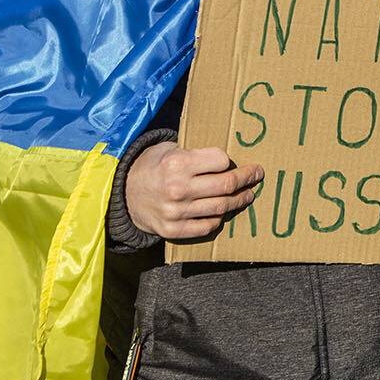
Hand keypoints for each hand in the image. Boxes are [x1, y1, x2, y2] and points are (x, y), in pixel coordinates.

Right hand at [125, 143, 262, 239]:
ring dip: (239, 200)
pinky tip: (222, 212)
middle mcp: (177, 188)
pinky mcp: (173, 230)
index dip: (229, 160)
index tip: (236, 161)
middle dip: (247, 179)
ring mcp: (176, 212)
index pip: (220, 160)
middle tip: (256, 175)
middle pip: (226, 185)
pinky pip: (207, 226)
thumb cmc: (151, 166)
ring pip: (221, 207)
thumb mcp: (168, 149)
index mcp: (176, 163)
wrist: (122, 193)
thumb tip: (228, 157)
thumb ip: (195, 153)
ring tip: (247, 195)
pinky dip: (218, 219)